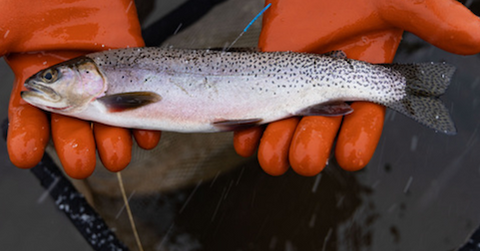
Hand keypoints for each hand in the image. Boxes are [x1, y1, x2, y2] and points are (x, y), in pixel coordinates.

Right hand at [3, 0, 160, 178]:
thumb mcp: (10, 16)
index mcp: (40, 79)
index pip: (29, 117)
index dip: (27, 138)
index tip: (26, 156)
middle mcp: (73, 87)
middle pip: (74, 128)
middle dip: (77, 149)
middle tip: (81, 164)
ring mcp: (105, 81)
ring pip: (109, 122)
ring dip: (112, 143)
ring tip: (116, 158)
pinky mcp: (132, 69)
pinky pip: (142, 102)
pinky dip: (146, 122)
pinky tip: (146, 136)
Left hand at [234, 0, 479, 175]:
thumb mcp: (397, 0)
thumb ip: (432, 17)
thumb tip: (478, 38)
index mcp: (361, 88)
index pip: (364, 129)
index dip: (357, 145)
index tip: (349, 154)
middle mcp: (327, 99)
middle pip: (319, 144)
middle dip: (310, 154)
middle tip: (304, 153)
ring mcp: (292, 95)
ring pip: (284, 142)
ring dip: (276, 152)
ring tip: (271, 149)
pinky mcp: (265, 86)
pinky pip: (254, 123)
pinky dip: (247, 134)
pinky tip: (245, 136)